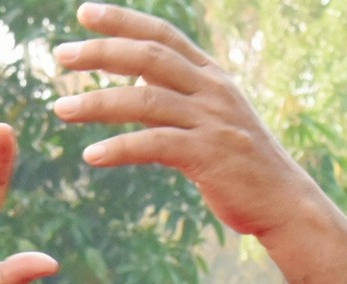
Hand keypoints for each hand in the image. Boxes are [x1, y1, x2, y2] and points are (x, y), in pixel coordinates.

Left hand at [51, 5, 321, 237]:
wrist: (285, 202)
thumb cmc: (243, 163)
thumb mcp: (214, 116)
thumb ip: (178, 93)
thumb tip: (137, 75)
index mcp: (212, 76)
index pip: (162, 35)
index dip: (122, 21)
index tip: (84, 13)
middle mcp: (212, 90)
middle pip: (147, 57)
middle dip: (100, 52)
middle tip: (61, 55)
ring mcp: (211, 121)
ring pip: (144, 99)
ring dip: (97, 102)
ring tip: (61, 109)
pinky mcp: (208, 155)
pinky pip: (154, 144)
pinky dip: (119, 148)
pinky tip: (92, 156)